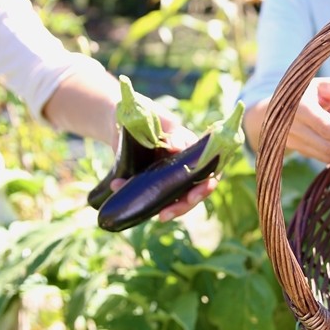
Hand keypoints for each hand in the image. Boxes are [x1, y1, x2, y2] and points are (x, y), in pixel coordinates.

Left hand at [108, 108, 217, 222]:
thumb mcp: (158, 119)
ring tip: (150, 213)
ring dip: (162, 207)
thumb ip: (170, 130)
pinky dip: (140, 197)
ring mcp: (170, 176)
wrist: (121, 120)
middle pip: (193, 191)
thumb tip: (177, 147)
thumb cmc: (145, 113)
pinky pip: (153, 196)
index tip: (193, 195)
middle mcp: (186, 165)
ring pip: (175, 198)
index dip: (205, 186)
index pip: (210, 170)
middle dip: (182, 206)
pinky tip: (118, 187)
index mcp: (193, 148)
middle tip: (165, 215)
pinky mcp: (154, 182)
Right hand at [281, 77, 329, 163]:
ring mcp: (290, 140)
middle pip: (326, 145)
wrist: (269, 108)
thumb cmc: (302, 92)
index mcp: (300, 107)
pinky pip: (318, 157)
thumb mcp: (319, 84)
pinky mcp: (293, 149)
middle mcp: (292, 126)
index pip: (327, 128)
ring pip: (323, 154)